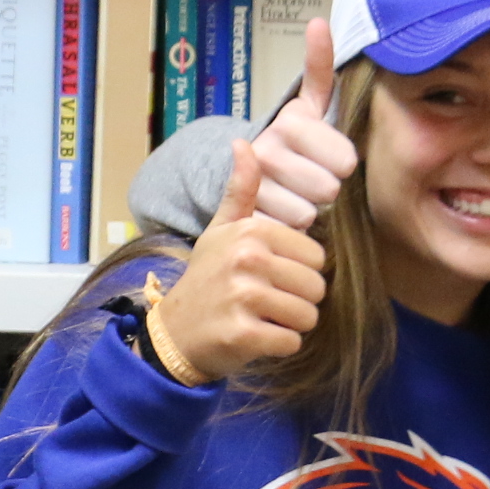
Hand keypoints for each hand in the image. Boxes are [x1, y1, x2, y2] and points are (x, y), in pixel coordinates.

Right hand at [148, 138, 330, 380]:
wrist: (174, 333)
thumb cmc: (206, 279)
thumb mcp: (220, 230)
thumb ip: (241, 191)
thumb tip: (245, 142)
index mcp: (250, 232)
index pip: (315, 256)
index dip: (300, 272)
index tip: (272, 278)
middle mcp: (247, 259)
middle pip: (315, 287)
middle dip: (299, 301)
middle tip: (269, 304)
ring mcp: (244, 298)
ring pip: (308, 316)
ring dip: (292, 325)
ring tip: (264, 319)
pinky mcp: (244, 335)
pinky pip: (291, 342)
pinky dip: (280, 346)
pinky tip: (257, 338)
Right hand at [241, 17, 357, 229]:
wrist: (240, 171)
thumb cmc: (290, 140)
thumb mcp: (306, 104)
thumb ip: (318, 68)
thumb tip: (319, 21)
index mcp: (290, 122)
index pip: (345, 159)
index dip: (343, 163)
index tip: (329, 158)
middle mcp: (267, 150)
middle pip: (329, 188)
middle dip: (326, 188)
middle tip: (312, 180)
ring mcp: (254, 184)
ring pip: (309, 212)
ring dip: (308, 209)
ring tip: (296, 195)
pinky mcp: (245, 215)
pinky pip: (289, 230)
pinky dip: (291, 229)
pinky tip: (282, 213)